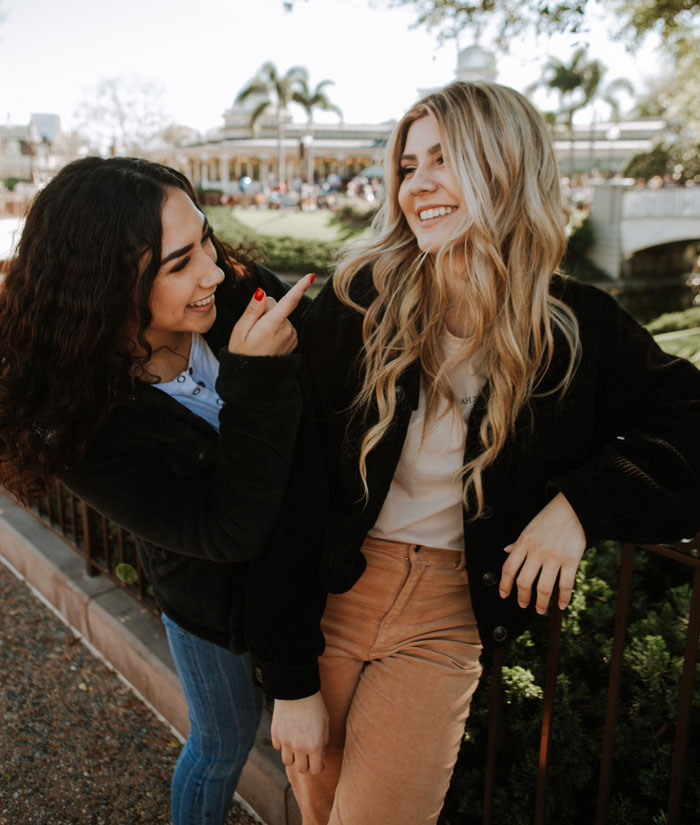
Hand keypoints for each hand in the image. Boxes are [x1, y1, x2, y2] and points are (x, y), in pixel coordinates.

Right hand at [228, 273, 314, 355]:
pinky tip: (267, 341)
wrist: (253, 376)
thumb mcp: (241, 329)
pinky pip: (284, 326)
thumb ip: (253, 309)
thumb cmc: (242, 352)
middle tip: (253, 329)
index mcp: (273, 325)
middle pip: (277, 306)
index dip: (299, 287)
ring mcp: (292, 336)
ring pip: (280, 316)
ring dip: (270, 322)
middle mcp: (287, 330)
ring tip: (259, 338)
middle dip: (265, 311)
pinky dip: (276, 329)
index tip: (310, 276)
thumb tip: (263, 292)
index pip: (289, 302)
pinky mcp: (294, 340)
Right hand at [271, 691, 328, 774]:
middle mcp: (299, 747)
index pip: (316, 770)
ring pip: (288, 762)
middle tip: (308, 755)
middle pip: (301, 769)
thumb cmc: (315, 705)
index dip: (319, 767)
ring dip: (293, 756)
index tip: (319, 763)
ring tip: (297, 746)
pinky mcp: (276, 734)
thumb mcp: (326, 723)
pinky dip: (283, 744)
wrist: (297, 689)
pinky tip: (288, 734)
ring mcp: (286, 742)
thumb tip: (319, 755)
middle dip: (306, 763)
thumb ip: (323, 742)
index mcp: (315, 746)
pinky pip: (278, 747)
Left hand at [499, 493, 585, 613]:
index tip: (504, 595)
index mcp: (524, 542)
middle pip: (524, 581)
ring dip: (541, 603)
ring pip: (544, 588)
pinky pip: (566, 585)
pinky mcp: (572, 559)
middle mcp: (537, 550)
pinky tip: (561, 605)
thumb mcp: (529, 528)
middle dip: (522, 597)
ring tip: (541, 610)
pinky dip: (563, 598)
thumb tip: (505, 551)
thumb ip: (518, 542)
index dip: (504, 584)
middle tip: (523, 605)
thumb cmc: (550, 518)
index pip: (508, 568)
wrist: (574, 507)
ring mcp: (554, 556)